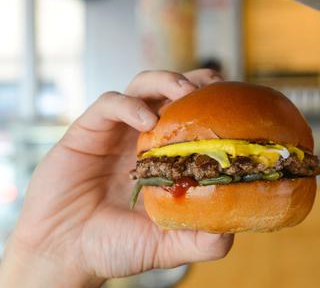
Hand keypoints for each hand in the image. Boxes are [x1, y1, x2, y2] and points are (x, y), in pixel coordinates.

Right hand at [0, 69, 232, 286]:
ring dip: (166, 81)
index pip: (195, 116)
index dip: (215, 103)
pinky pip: (110, 103)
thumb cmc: (116, 247)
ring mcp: (116, 132)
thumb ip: (204, 239)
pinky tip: (146, 122)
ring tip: (184, 92)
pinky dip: (131, 106)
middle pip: (173, 90)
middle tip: (214, 86)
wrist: (65, 254)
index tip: (238, 101)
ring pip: (143, 85)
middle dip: (196, 81)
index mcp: (167, 156)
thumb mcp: (170, 245)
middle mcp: (144, 138)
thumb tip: (234, 229)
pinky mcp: (87, 132)